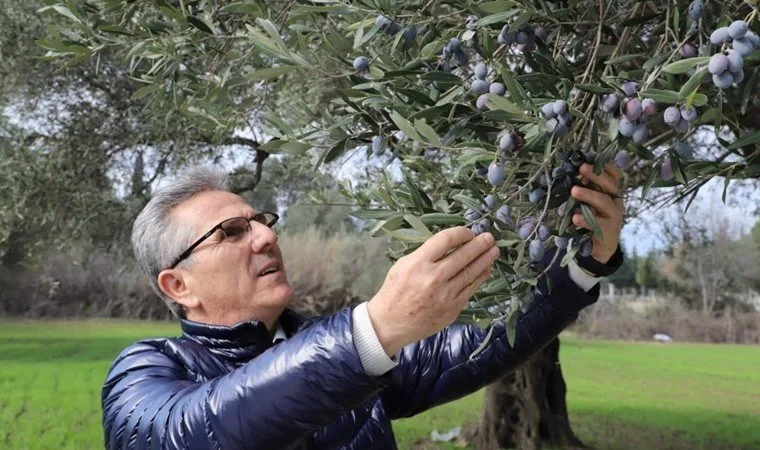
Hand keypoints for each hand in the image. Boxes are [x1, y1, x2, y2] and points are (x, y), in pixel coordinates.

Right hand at [367, 227, 499, 355]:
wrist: (391, 323)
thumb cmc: (394, 291)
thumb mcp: (402, 265)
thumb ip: (424, 254)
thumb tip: (449, 245)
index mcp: (418, 263)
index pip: (446, 240)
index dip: (461, 233)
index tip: (468, 232)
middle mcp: (434, 277)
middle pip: (463, 255)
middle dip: (479, 244)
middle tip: (489, 237)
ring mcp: (446, 294)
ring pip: (471, 272)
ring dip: (485, 259)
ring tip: (493, 251)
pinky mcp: (453, 308)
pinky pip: (471, 288)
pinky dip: (481, 277)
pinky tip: (486, 269)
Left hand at [570, 162, 623, 263]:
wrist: (602, 246)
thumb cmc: (594, 219)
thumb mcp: (591, 202)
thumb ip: (586, 189)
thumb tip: (570, 172)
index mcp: (612, 192)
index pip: (614, 175)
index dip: (606, 165)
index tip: (592, 158)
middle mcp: (615, 201)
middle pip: (610, 184)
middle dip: (596, 175)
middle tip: (581, 167)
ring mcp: (613, 215)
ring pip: (603, 202)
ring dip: (588, 195)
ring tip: (574, 190)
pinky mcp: (607, 230)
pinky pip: (596, 223)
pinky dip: (585, 219)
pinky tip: (575, 218)